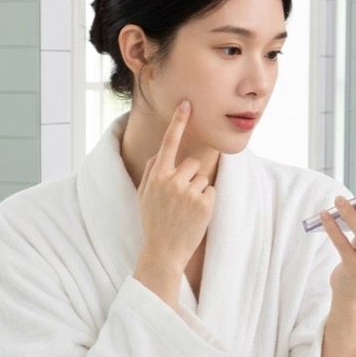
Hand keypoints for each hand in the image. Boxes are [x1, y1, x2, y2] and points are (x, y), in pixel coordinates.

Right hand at [134, 101, 215, 303]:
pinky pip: (210, 190)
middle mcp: (172, 181)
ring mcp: (189, 192)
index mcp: (157, 176)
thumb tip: (161, 153)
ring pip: (202, 178)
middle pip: (191, 163)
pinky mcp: (204, 203)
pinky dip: (206, 201)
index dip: (178, 122)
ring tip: (186, 211)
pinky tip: (195, 216)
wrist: (163, 252)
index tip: (187, 104)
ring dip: (198, 191)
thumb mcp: (145, 196)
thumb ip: (152, 172)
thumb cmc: (154, 223)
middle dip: (189, 177)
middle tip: (180, 200)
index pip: (169, 143)